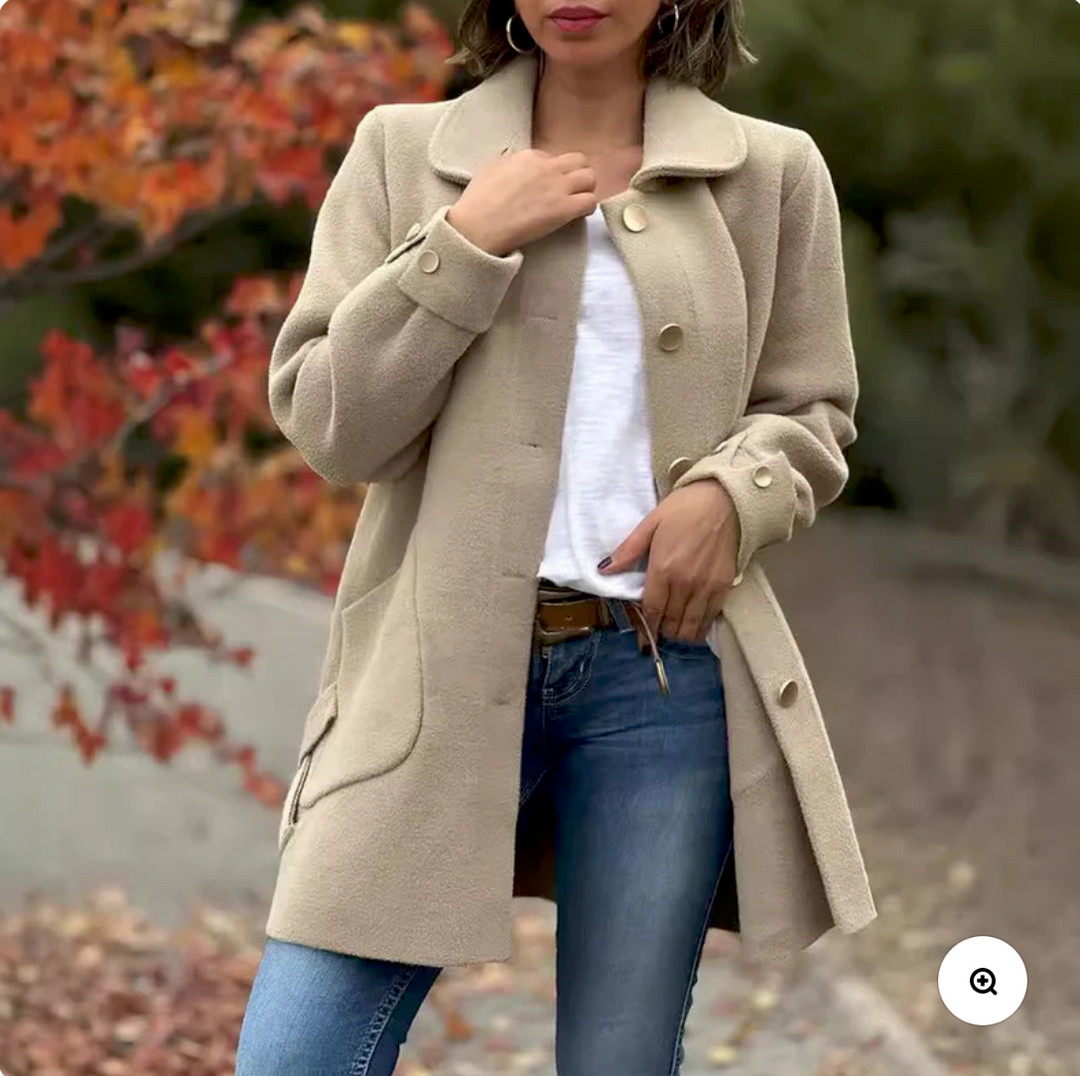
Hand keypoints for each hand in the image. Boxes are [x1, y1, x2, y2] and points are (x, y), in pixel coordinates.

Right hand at [446, 149, 598, 257]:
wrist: (478, 227)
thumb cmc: (478, 203)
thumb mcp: (489, 169)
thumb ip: (507, 161)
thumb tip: (513, 159)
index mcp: (527, 156)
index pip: (552, 158)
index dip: (553, 172)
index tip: (547, 186)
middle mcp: (546, 167)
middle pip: (578, 161)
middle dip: (577, 174)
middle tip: (571, 190)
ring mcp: (556, 187)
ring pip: (590, 178)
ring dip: (586, 189)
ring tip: (577, 202)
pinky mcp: (563, 209)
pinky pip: (590, 201)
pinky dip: (588, 208)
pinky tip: (578, 215)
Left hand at [598, 480, 739, 645]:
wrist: (725, 499)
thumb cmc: (684, 508)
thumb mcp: (650, 523)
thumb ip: (628, 550)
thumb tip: (604, 570)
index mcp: (663, 568)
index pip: (652, 609)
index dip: (647, 629)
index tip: (644, 641)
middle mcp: (685, 583)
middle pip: (671, 621)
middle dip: (662, 632)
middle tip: (658, 633)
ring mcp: (707, 586)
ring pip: (691, 626)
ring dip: (680, 634)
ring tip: (674, 632)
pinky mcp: (724, 586)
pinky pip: (710, 617)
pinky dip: (700, 627)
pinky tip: (693, 626)